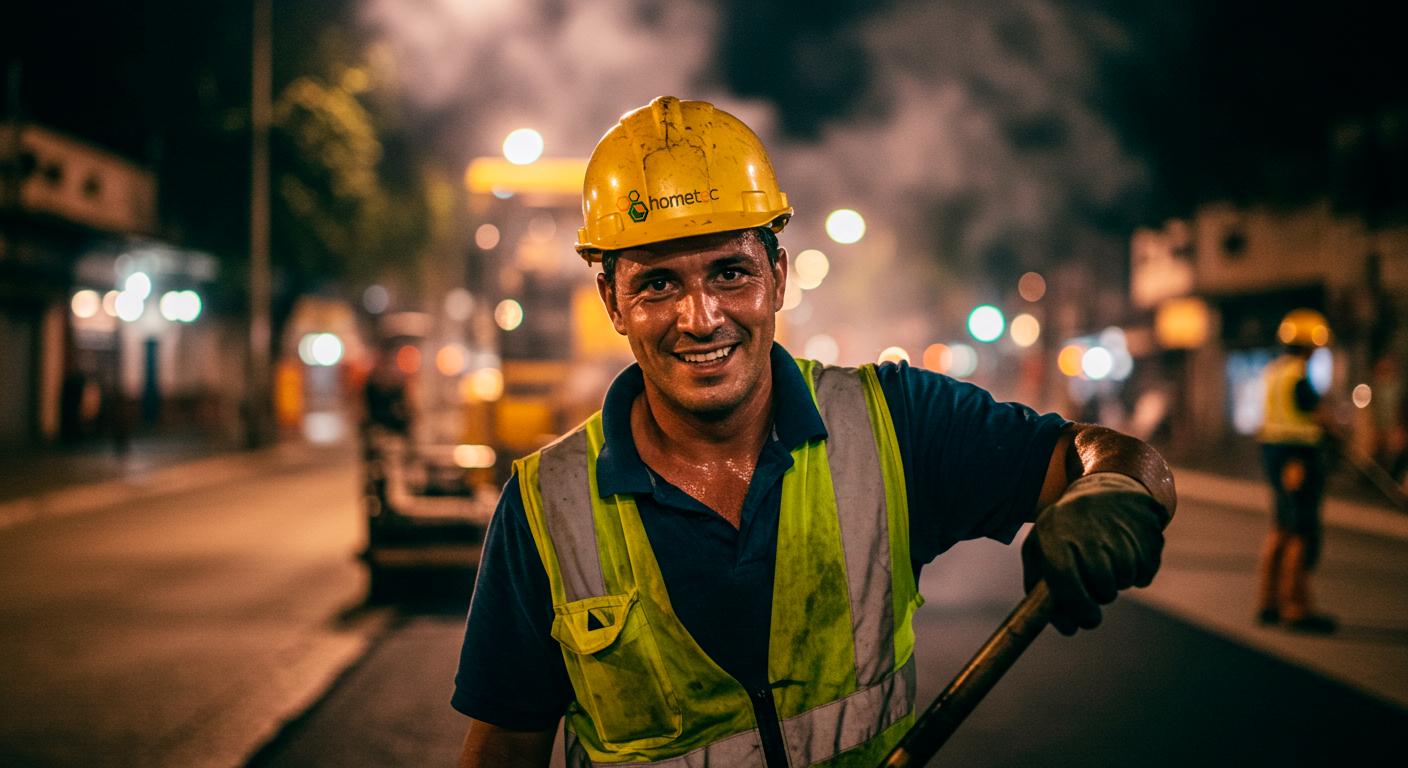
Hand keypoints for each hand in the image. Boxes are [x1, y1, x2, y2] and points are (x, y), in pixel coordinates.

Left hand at [1021, 485, 1166, 634]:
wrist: (1104, 490)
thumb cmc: (1065, 530)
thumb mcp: (1040, 548)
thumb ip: (1040, 589)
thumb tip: (1067, 628)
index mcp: (1054, 532)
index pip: (1065, 581)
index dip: (1078, 608)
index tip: (1087, 622)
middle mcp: (1086, 527)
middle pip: (1101, 587)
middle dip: (1101, 595)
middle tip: (1096, 580)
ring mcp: (1120, 526)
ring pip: (1124, 580)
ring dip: (1118, 580)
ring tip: (1108, 556)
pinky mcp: (1147, 529)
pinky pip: (1145, 572)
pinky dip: (1137, 572)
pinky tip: (1126, 550)